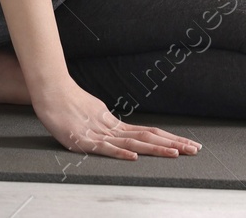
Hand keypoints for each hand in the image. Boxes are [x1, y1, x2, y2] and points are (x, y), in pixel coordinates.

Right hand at [31, 77, 200, 160]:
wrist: (49, 89)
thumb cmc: (66, 102)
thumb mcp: (90, 114)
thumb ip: (104, 124)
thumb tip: (116, 130)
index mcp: (113, 124)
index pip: (147, 133)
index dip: (168, 139)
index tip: (187, 144)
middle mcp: (111, 129)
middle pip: (147, 137)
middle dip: (173, 144)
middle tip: (195, 149)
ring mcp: (98, 133)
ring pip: (132, 143)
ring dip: (155, 149)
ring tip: (176, 154)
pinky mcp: (83, 140)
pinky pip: (104, 148)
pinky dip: (120, 152)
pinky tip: (134, 157)